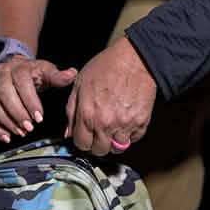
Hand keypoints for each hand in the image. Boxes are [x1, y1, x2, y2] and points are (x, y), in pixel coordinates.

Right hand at [0, 55, 77, 142]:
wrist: (16, 67)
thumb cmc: (34, 72)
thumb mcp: (47, 71)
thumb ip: (58, 76)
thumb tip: (71, 74)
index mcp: (18, 67)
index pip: (21, 83)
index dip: (30, 101)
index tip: (39, 118)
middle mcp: (1, 75)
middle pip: (3, 94)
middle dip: (16, 113)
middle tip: (29, 128)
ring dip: (5, 121)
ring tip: (20, 133)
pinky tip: (6, 137)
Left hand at [65, 38, 156, 155]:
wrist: (135, 59)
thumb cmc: (106, 67)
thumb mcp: (80, 83)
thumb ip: (71, 110)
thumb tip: (68, 132)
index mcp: (87, 114)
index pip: (81, 144)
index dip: (82, 140)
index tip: (86, 135)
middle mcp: (105, 123)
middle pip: (99, 150)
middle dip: (97, 143)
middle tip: (99, 132)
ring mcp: (124, 124)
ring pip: (117, 148)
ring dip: (114, 141)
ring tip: (113, 128)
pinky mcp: (141, 122)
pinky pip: (133, 139)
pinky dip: (129, 135)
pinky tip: (125, 122)